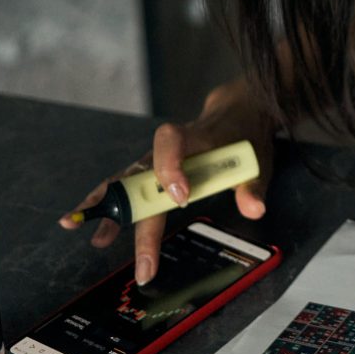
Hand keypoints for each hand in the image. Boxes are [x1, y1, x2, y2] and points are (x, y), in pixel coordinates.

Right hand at [58, 79, 274, 285]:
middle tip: (112, 240)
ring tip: (95, 237)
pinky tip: (95, 225)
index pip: (172, 142)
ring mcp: (158, 158)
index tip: (180, 197)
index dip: (170, 168)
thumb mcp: (259, 160)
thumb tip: (254, 210)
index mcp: (196, 136)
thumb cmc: (246, 137)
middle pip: (141, 172)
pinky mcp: (154, 170)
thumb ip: (253, 187)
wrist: (237, 114)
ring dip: (108, 207)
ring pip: (127, 180)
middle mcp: (169, 146)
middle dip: (127, 208)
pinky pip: (129, 186)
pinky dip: (110, 204)